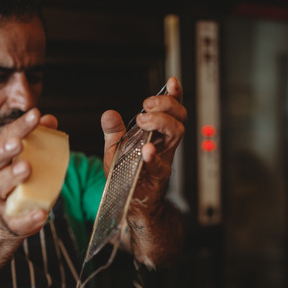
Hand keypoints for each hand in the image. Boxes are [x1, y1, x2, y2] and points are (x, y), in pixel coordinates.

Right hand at [0, 108, 57, 236]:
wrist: (20, 213)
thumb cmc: (27, 179)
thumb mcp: (34, 158)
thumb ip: (41, 139)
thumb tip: (50, 120)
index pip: (3, 138)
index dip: (18, 127)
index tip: (35, 115)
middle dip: (1, 150)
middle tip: (19, 144)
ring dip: (9, 177)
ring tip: (26, 169)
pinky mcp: (11, 221)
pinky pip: (16, 222)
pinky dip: (28, 219)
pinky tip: (42, 214)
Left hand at [101, 77, 186, 208]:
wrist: (131, 204)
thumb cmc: (128, 176)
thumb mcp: (115, 150)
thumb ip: (113, 132)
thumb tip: (108, 114)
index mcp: (157, 135)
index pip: (172, 111)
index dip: (174, 96)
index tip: (171, 83)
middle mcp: (165, 145)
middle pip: (179, 117)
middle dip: (166, 105)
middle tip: (146, 106)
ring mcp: (164, 159)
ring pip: (177, 134)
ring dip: (161, 122)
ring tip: (143, 120)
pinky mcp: (158, 177)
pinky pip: (161, 164)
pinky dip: (154, 155)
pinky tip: (147, 149)